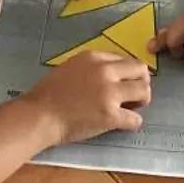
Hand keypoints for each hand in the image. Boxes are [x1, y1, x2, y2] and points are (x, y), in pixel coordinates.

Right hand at [23, 51, 150, 143]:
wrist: (39, 115)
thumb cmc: (49, 93)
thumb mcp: (70, 67)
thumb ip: (92, 67)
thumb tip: (111, 74)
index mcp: (94, 58)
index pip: (126, 59)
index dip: (127, 73)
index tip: (123, 84)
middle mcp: (105, 71)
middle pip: (141, 71)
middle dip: (140, 83)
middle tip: (131, 96)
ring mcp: (109, 93)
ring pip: (144, 91)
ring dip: (140, 101)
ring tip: (129, 109)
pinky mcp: (110, 115)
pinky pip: (136, 118)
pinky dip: (132, 122)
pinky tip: (123, 124)